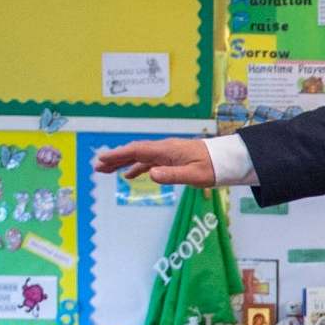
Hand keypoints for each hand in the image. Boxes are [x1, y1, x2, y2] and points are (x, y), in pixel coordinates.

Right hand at [92, 137, 216, 186]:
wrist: (227, 160)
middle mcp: (164, 149)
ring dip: (124, 163)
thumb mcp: (194, 175)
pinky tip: (130, 175)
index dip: (118, 155)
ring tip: (107, 171)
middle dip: (115, 158)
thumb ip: (173, 175)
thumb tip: (151, 175)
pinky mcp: (172, 158)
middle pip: (135, 152)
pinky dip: (138, 167)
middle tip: (97, 167)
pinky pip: (150, 161)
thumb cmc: (212, 167)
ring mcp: (168, 153)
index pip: (138, 151)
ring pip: (140, 157)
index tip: (102, 159)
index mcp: (167, 150)